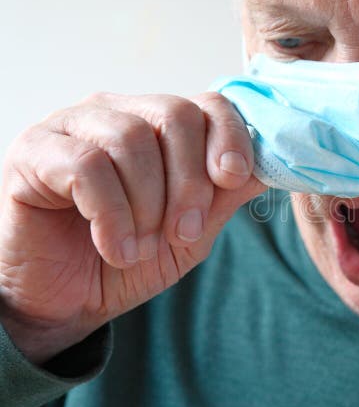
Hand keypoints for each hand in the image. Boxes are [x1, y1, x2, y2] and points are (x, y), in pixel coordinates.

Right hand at [0, 92, 264, 363]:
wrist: (65, 302)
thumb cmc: (129, 259)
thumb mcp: (191, 232)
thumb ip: (225, 194)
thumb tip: (274, 164)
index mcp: (159, 127)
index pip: (208, 104)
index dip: (230, 138)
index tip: (232, 179)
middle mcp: (118, 113)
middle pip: (175, 115)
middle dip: (190, 182)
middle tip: (185, 232)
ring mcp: (73, 125)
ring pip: (131, 139)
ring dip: (147, 205)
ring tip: (141, 248)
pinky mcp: (34, 150)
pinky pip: (86, 165)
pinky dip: (111, 214)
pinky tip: (114, 247)